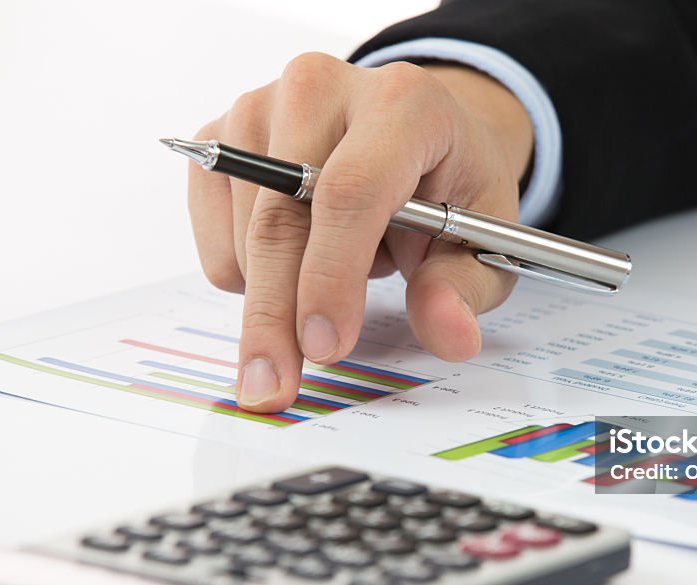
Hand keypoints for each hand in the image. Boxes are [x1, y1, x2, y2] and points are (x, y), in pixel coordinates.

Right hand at [188, 53, 533, 412]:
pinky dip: (246, 274)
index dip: (332, 275)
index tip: (325, 346)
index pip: (352, 191)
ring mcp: (261, 104)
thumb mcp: (483, 238)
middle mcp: (321, 86)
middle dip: (275, 316)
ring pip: (242, 232)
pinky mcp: (220, 135)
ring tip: (331, 283)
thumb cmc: (448, 187)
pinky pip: (213, 232)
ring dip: (272, 295)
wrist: (412, 136)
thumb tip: (448, 333)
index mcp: (401, 103)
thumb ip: (466, 287)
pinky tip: (295, 259)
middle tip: (274, 386)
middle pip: (281, 216)